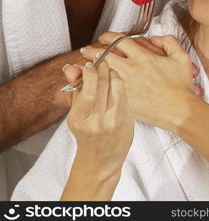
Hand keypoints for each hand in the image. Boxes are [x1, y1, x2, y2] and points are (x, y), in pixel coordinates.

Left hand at [62, 36, 200, 94]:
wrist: (180, 110)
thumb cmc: (181, 86)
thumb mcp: (181, 57)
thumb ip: (169, 42)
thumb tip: (155, 38)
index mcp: (143, 57)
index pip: (119, 41)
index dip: (109, 37)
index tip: (104, 38)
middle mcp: (132, 69)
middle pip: (104, 55)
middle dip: (92, 51)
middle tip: (86, 51)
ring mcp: (127, 85)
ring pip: (102, 72)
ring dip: (92, 67)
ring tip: (85, 65)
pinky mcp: (125, 100)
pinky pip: (105, 90)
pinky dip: (97, 86)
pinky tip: (92, 85)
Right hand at [67, 59, 133, 173]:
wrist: (101, 159)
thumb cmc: (87, 133)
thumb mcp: (76, 112)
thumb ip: (74, 88)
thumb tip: (70, 67)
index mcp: (79, 119)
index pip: (87, 89)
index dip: (89, 71)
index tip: (88, 65)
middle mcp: (97, 121)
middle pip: (102, 84)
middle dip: (101, 67)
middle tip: (99, 61)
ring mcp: (113, 121)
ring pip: (116, 85)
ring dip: (111, 72)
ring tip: (107, 70)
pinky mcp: (126, 120)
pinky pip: (124, 93)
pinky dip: (119, 83)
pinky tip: (114, 81)